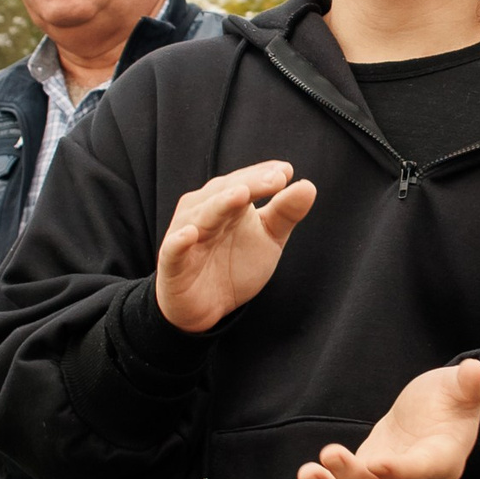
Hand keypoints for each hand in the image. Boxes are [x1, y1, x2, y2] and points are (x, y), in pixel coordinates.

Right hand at [154, 161, 316, 333]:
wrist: (206, 306)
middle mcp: (203, 211)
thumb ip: (285, 212)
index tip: (286, 172)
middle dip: (250, 184)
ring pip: (202, 216)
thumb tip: (307, 185)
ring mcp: (185, 236)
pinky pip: (174, 250)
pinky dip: (179, 242)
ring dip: (219, 205)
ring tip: (240, 195)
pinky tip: (189, 235)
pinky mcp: (172, 264)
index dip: (263, 175)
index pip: (245, 182)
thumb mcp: (268, 238)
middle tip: (276, 180)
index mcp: (226, 201)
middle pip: (226, 193)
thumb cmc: (235, 263)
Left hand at [294, 359, 479, 478]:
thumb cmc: (448, 401)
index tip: (375, 464)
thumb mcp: (459, 388)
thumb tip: (476, 370)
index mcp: (445, 460)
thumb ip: (469, 384)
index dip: (401, 471)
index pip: (423, 471)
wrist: (434, 421)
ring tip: (305, 475)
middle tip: (328, 454)